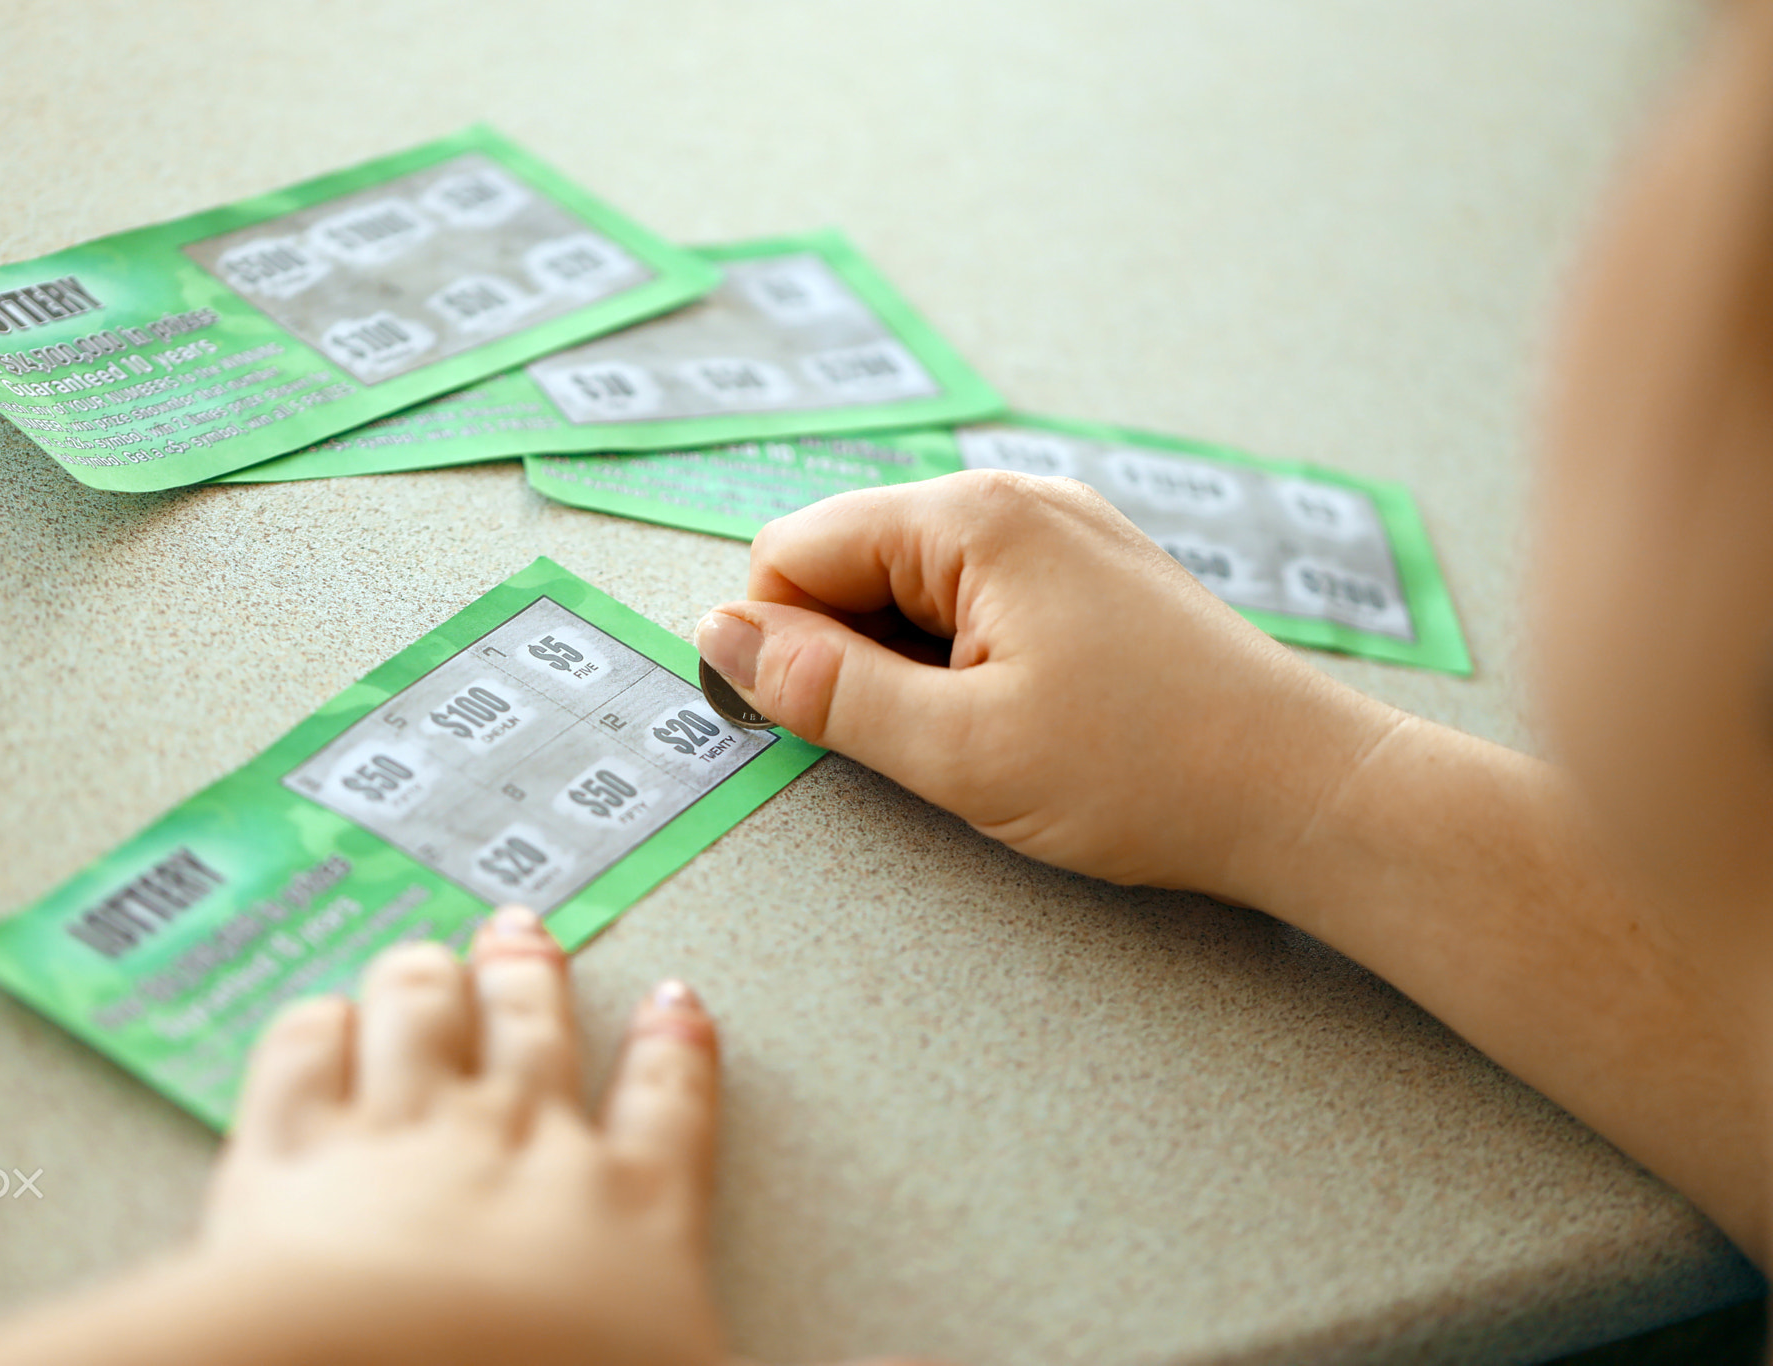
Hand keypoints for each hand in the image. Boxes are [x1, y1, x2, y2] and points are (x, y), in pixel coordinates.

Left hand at [197, 907, 726, 1365]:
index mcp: (629, 1210)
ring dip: (425, 980)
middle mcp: (517, 1147)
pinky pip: (301, 1059)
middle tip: (526, 935)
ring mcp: (400, 1138)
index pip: (669, 1110)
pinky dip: (314, 1029)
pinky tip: (320, 1019)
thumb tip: (855, 1359)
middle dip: (530, 979)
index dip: (674, 1051)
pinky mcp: (290, 1159)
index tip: (674, 1007)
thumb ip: (738, 1343)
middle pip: (531, 1034)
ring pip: (417, 1019)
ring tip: (429, 957)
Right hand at [695, 470, 1401, 898]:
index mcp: (975, 518)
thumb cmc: (1151, 773)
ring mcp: (1062, 532)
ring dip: (910, 664)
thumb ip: (824, 691)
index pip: (794, 548)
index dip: (777, 644)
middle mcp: (1017, 500)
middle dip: (848, 653)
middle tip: (921, 744)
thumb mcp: (959, 749)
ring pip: (912, 586)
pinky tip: (1023, 719)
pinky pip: (977, 600)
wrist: (1309, 795)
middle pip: (852, 558)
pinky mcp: (1092, 575)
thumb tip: (720, 640)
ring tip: (985, 737)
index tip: (818, 725)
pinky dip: (965, 660)